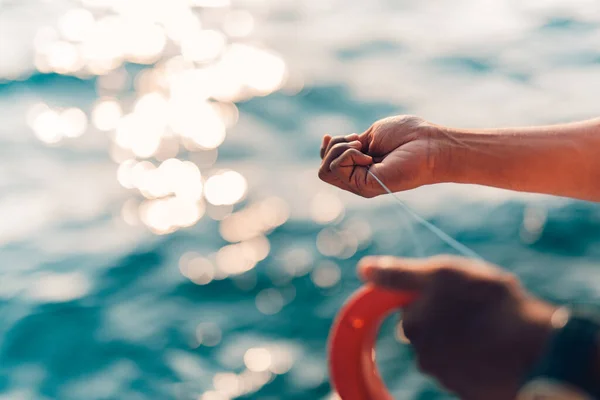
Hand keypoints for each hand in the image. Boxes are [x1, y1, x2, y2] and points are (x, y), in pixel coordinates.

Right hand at [318, 115, 444, 197]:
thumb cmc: (407, 135)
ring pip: (326, 170)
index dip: (326, 149)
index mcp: (360, 166)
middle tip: (359, 141)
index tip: (330, 135)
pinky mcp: (363, 187)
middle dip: (333, 146)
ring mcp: (360, 185)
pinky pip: (337, 168)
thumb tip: (329, 143)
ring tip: (363, 147)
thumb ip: (350, 145)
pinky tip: (368, 154)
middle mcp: (358, 179)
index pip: (328, 164)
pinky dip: (348, 154)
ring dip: (339, 149)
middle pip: (323, 168)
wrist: (429, 144)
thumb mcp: (370, 136)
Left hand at [358, 255, 556, 399]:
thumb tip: (363, 268)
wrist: (537, 350)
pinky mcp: (469, 391)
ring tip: (493, 327)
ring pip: (450, 350)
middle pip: (429, 331)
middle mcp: (423, 356)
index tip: (456, 292)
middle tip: (477, 307)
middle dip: (447, 318)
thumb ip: (399, 273)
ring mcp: (448, 377)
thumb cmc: (489, 304)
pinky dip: (480, 359)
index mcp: (413, 326)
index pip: (411, 308)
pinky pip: (469, 369)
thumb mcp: (441, 274)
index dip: (433, 295)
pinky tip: (499, 348)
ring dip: (465, 338)